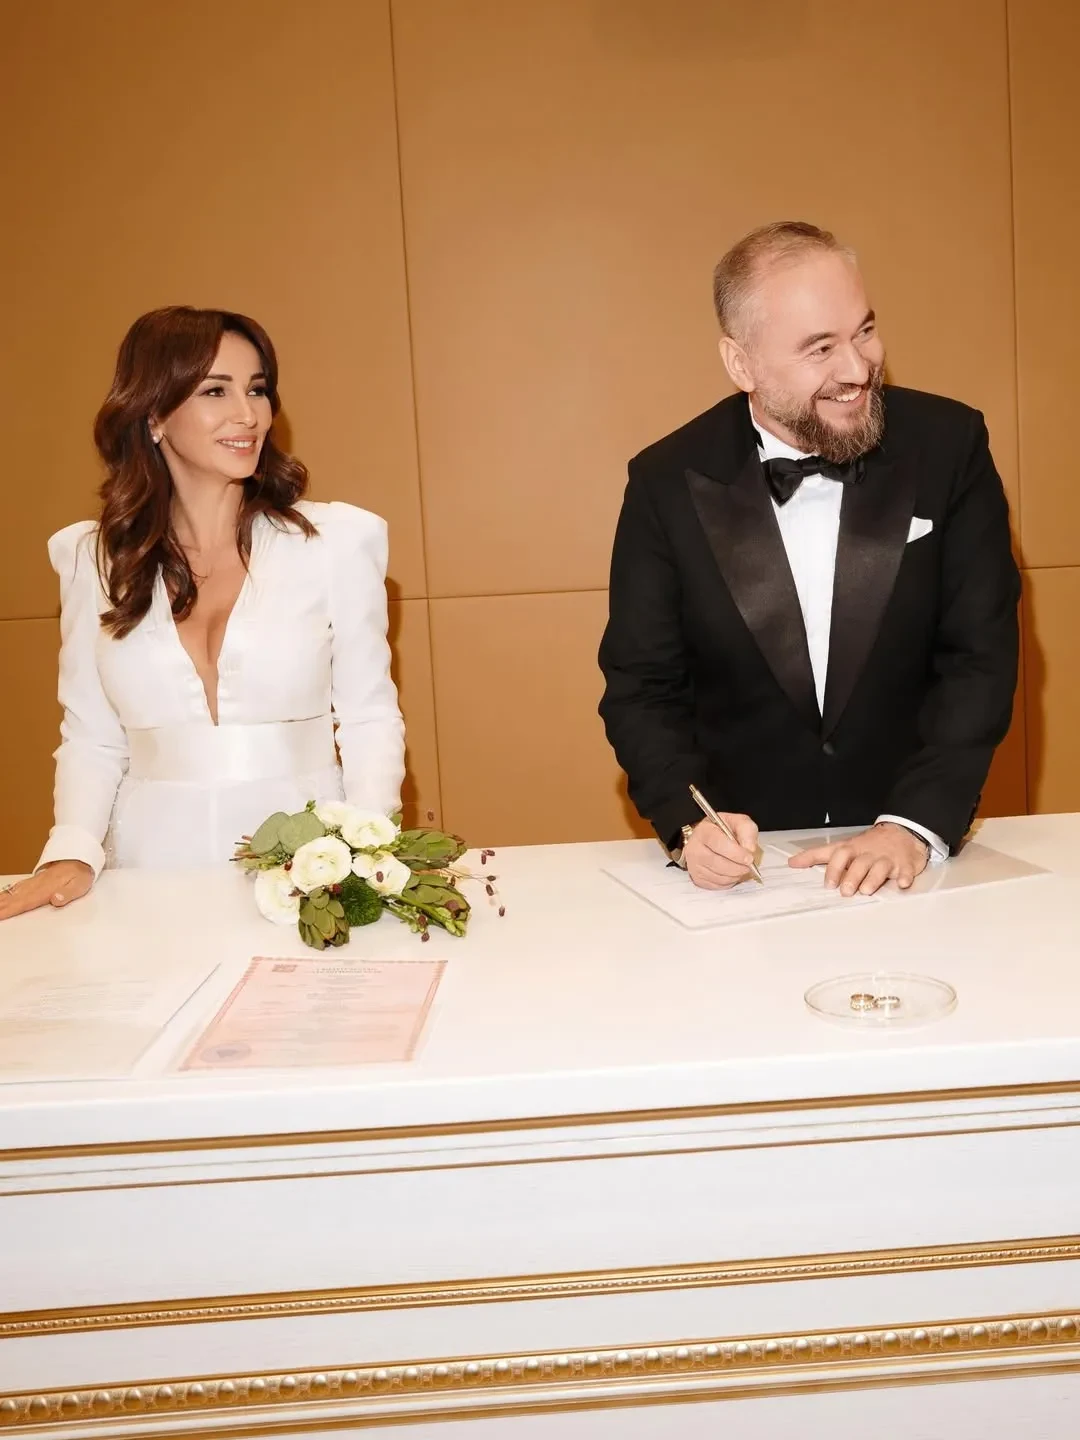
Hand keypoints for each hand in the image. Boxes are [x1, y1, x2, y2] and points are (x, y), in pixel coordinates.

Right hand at [0, 861, 93, 919]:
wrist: (81, 857)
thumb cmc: (81, 873)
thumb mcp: (80, 885)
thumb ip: (67, 894)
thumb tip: (56, 900)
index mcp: (46, 889)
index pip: (25, 902)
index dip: (10, 909)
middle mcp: (37, 885)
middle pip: (14, 898)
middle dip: (1, 906)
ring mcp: (34, 882)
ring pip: (13, 892)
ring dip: (1, 900)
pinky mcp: (35, 880)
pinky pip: (17, 887)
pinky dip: (6, 892)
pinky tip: (1, 897)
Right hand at [683, 813, 758, 889]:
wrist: (709, 838)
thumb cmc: (724, 830)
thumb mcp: (738, 822)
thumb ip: (747, 830)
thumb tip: (749, 848)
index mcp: (704, 831)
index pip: (718, 843)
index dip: (736, 853)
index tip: (749, 858)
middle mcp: (694, 848)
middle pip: (717, 863)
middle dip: (738, 867)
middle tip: (749, 865)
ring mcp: (694, 865)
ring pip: (719, 877)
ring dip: (735, 875)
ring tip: (741, 868)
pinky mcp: (697, 878)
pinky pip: (717, 885)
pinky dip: (729, 881)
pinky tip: (732, 873)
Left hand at [787, 823, 928, 895]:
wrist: (901, 832)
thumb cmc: (866, 845)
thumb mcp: (841, 847)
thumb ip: (816, 855)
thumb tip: (792, 863)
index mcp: (853, 849)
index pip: (840, 855)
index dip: (834, 869)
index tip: (828, 884)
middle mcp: (869, 853)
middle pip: (860, 863)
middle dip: (852, 876)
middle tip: (845, 891)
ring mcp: (888, 858)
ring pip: (880, 867)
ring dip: (873, 879)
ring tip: (866, 891)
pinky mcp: (905, 864)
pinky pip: (906, 870)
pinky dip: (905, 877)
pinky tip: (902, 883)